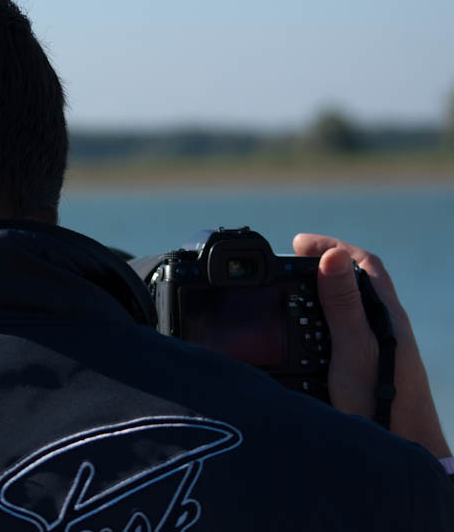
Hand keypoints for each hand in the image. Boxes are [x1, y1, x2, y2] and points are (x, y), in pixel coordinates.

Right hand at [293, 233, 450, 458]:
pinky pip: (341, 331)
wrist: (401, 447)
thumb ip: (344, 304)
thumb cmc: (382, 399)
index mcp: (386, 314)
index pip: (362, 263)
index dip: (331, 246)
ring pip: (348, 307)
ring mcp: (378, 346)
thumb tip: (333, 255)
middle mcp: (385, 326)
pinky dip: (318, 321)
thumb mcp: (353, 346)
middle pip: (355, 281)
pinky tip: (302, 334)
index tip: (298, 243)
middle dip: (322, 265)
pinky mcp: (367, 366)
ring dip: (320, 292)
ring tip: (290, 293)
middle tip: (290, 264)